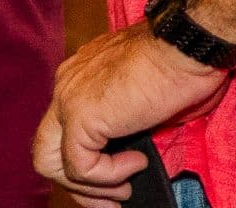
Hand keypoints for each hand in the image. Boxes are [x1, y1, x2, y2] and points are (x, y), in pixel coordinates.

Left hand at [33, 23, 228, 201]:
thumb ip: (129, 128)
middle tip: (114, 199)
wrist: (190, 43)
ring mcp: (69, 98)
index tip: (118, 180)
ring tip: (125, 188)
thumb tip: (132, 157)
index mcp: (83, 76)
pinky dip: (108, 177)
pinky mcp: (80, 115)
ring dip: (90, 188)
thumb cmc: (184, 63)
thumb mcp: (149, 103)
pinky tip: (137, 163)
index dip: (87, 162)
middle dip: (78, 184)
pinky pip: (81, 167)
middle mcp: (68, 83)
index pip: (63, 131)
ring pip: (50, 162)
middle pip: (46, 149)